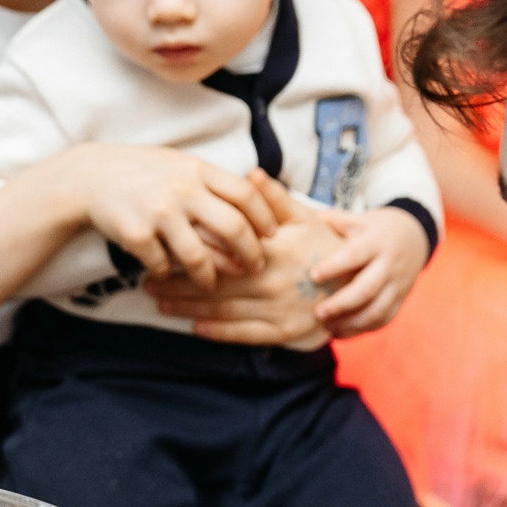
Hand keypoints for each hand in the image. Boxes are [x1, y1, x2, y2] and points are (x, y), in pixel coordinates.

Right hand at [63, 145, 282, 287]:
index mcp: (198, 170)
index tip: (272, 235)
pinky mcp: (136, 234)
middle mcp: (182, 190)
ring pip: (199, 256)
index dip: (265, 217)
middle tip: (254, 267)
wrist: (92, 175)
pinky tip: (168, 273)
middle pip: (233, 227)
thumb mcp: (181, 164)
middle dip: (249, 253)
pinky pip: (163, 265)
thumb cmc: (144, 172)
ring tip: (212, 283)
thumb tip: (254, 204)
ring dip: (210, 276)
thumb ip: (213, 182)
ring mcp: (159, 213)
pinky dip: (168, 273)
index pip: (246, 194)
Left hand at [149, 173, 336, 346]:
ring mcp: (277, 308)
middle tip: (147, 282)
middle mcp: (270, 280)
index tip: (162, 250)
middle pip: (214, 283)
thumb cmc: (325, 246)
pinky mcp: (283, 331)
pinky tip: (194, 328)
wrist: (359, 283)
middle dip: (178, 284)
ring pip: (223, 309)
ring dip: (189, 308)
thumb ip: (274, 199)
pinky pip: (245, 333)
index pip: (220, 252)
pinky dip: (218, 333)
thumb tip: (251, 173)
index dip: (189, 253)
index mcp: (271, 250)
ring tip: (160, 304)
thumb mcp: (305, 217)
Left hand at [309, 206, 434, 337]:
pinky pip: (383, 320)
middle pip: (367, 289)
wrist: (415, 237)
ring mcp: (398, 285)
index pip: (355, 255)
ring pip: (377, 311)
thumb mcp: (358, 220)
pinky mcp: (401, 300)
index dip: (334, 266)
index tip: (313, 275)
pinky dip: (361, 330)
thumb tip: (295, 217)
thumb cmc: (376, 229)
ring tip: (327, 327)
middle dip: (341, 304)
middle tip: (318, 313)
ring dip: (351, 323)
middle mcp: (389, 265)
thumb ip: (332, 221)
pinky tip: (339, 332)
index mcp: (376, 242)